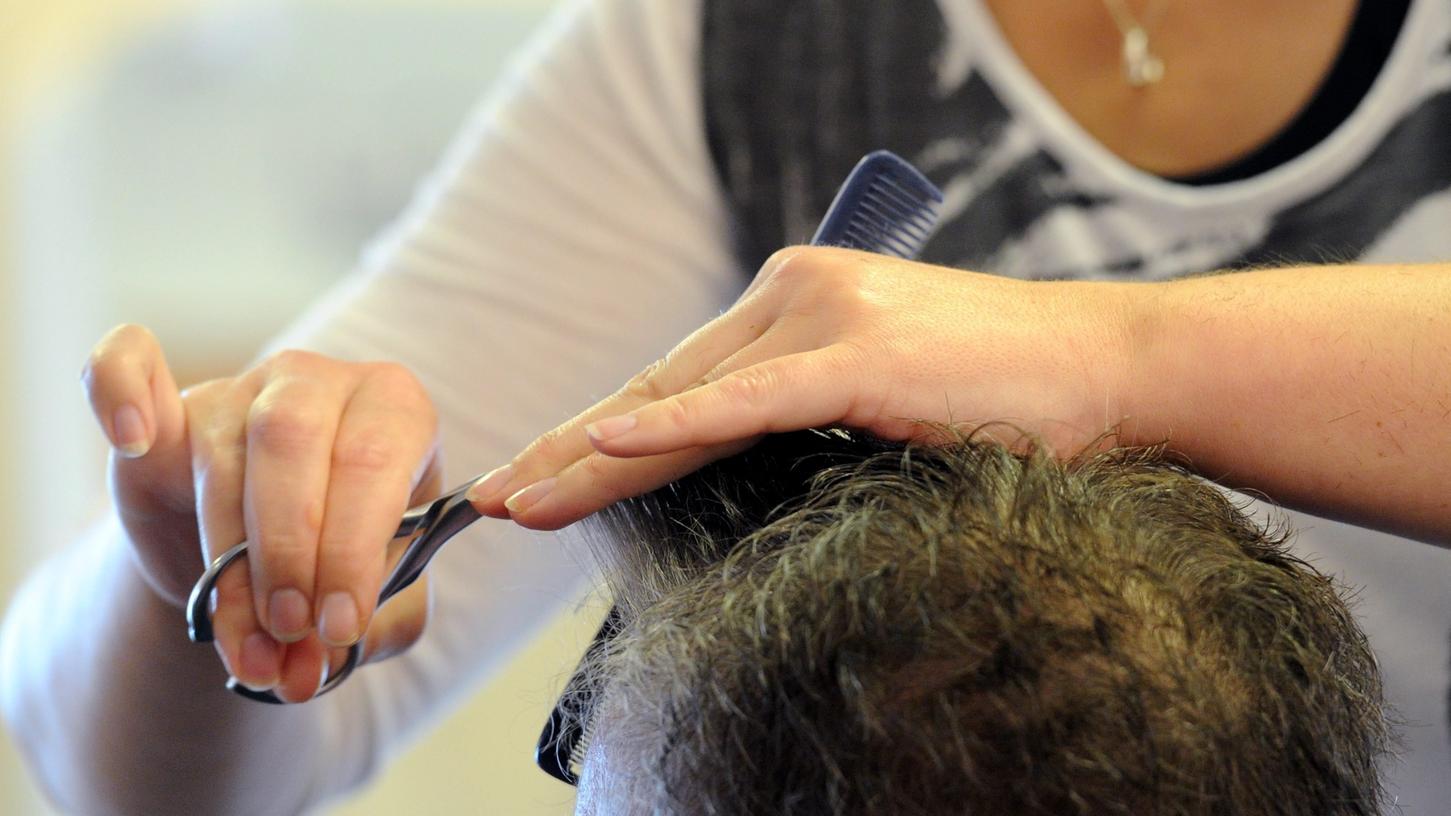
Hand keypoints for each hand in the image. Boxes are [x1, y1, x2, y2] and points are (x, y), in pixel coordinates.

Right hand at [82, 325, 440, 701]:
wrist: (273, 569)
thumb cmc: (343, 564)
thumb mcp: (384, 599)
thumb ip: (371, 627)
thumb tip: (317, 661)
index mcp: (395, 410)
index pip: (374, 460)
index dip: (351, 550)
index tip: (335, 628)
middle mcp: (317, 384)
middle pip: (295, 444)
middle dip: (290, 556)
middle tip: (289, 632)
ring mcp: (239, 390)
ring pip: (223, 462)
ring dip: (229, 571)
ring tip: (247, 652)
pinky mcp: (167, 414)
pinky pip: (130, 366)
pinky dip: (119, 388)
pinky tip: (134, 439)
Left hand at [467, 246, 1135, 529]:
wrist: (1112, 364)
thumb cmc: (1007, 396)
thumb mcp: (884, 397)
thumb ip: (808, 414)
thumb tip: (747, 472)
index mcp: (794, 305)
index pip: (676, 380)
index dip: (599, 435)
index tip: (539, 477)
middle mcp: (795, 294)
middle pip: (661, 387)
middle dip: (572, 451)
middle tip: (497, 498)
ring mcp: (825, 317)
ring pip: (686, 397)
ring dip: (595, 455)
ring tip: (523, 500)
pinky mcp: (860, 354)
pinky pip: (749, 399)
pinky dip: (673, 427)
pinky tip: (605, 446)